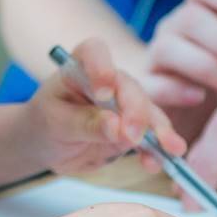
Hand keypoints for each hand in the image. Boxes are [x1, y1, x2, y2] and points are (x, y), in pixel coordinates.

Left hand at [22, 38, 186, 175]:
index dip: (102, 67)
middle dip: (135, 111)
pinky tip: (157, 164)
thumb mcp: (57, 123)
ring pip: (147, 113)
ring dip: (159, 130)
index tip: (103, 92)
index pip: (94, 52)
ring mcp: (125, 105)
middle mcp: (109, 80)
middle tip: (132, 135)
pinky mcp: (134, 129)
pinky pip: (151, 138)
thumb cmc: (46, 123)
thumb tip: (117, 126)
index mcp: (80, 67)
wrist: (49, 144)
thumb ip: (86, 124)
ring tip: (170, 148)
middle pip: (129, 87)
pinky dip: (157, 152)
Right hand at [141, 0, 216, 108]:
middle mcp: (173, 26)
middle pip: (190, 16)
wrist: (206, 121)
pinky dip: (179, 90)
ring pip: (169, 48)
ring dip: (212, 68)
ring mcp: (155, 56)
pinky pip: (154, 83)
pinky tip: (200, 98)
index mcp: (200, 9)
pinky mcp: (146, 88)